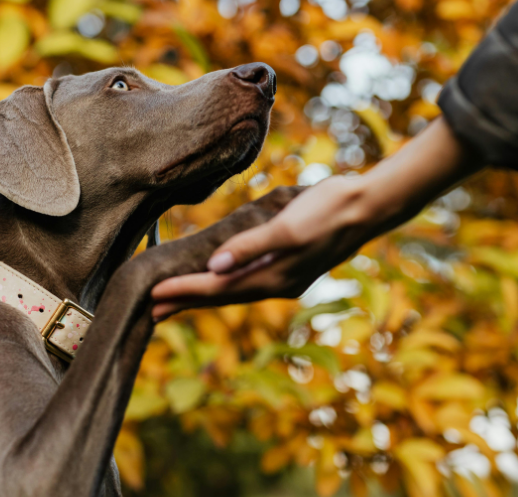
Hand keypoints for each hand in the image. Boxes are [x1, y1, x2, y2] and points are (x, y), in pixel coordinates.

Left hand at [150, 176, 385, 319]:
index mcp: (275, 277)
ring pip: (233, 291)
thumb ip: (251, 246)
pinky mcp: (289, 265)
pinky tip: (214, 280)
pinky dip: (224, 284)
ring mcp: (284, 277)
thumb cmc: (329, 210)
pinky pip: (246, 280)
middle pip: (221, 297)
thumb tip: (214, 267)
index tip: (152, 294)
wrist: (369, 206)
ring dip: (201, 296)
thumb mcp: (288, 226)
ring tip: (172, 301)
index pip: (218, 288)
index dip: (184, 291)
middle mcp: (277, 283)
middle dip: (185, 302)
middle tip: (148, 310)